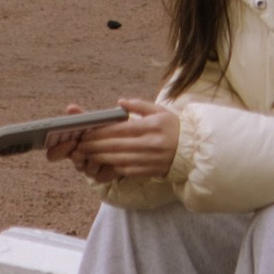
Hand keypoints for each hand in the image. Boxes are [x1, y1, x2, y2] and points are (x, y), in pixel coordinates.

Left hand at [50, 100, 180, 182]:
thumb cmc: (174, 127)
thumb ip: (140, 106)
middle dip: (95, 145)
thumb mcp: (160, 111)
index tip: (87, 132)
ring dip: (100, 157)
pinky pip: (126, 169)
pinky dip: (112, 166)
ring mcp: (148, 159)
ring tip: (86, 154)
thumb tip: (120, 102)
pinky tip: (102, 163)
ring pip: (118, 159)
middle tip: (80, 144)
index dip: (101, 132)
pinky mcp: (148, 171)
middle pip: (116, 145)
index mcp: (151, 127)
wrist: (193, 151)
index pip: (120, 130)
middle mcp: (149, 144)